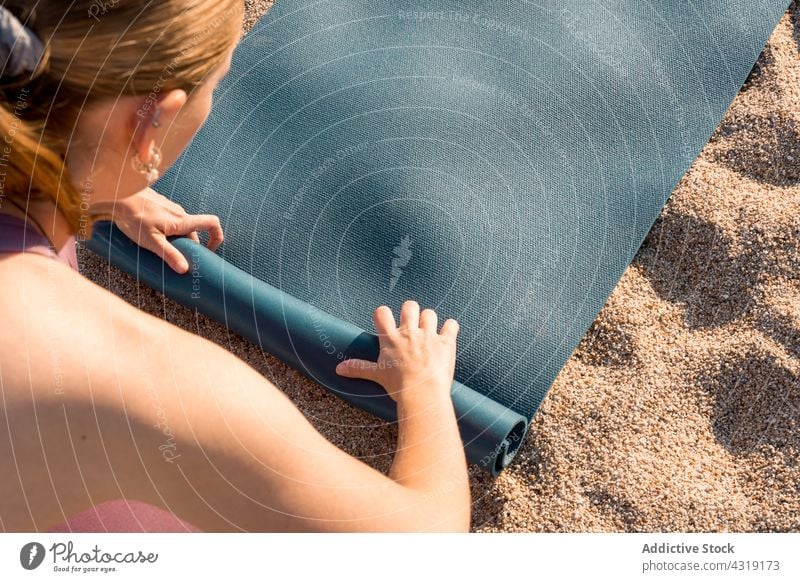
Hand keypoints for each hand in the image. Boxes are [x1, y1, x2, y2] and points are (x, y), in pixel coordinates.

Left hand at [93, 188, 223, 273]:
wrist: (115, 194)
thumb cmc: (133, 217)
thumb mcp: (151, 241)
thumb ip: (169, 254)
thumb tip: (184, 269)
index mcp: (182, 221)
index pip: (211, 223)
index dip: (216, 237)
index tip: (210, 250)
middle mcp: (179, 212)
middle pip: (192, 232)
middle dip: (187, 246)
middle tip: (174, 259)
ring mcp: (169, 208)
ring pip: (179, 227)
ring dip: (175, 239)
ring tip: (157, 249)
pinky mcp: (158, 206)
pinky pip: (169, 221)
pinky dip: (166, 231)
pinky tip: (149, 236)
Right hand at [335, 301, 458, 406]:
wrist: (423, 393)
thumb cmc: (398, 386)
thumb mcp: (376, 375)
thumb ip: (358, 368)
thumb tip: (339, 368)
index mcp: (391, 339)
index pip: (382, 313)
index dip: (384, 313)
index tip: (387, 320)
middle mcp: (409, 332)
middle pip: (409, 306)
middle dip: (410, 311)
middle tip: (411, 324)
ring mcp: (429, 336)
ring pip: (430, 314)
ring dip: (429, 320)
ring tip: (428, 331)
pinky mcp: (446, 342)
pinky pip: (451, 324)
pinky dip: (450, 327)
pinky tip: (447, 333)